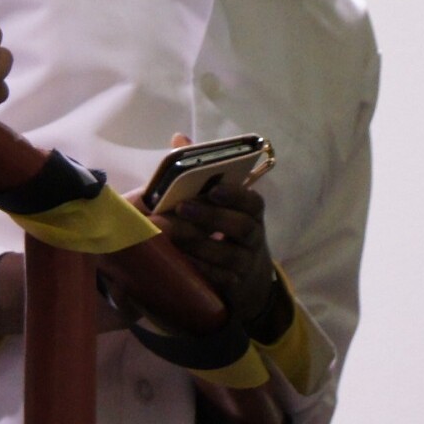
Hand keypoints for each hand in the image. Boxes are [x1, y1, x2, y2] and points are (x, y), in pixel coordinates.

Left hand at [152, 176, 277, 329]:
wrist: (249, 281)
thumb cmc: (228, 231)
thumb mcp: (222, 204)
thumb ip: (201, 172)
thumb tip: (179, 138)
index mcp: (252, 212)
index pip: (252, 201)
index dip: (235, 194)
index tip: (213, 189)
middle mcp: (254, 237)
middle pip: (241, 226)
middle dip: (211, 216)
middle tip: (182, 207)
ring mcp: (246, 263)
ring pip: (227, 254)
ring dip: (198, 243)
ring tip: (169, 234)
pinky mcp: (235, 286)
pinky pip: (219, 278)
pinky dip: (199, 268)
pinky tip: (179, 259)